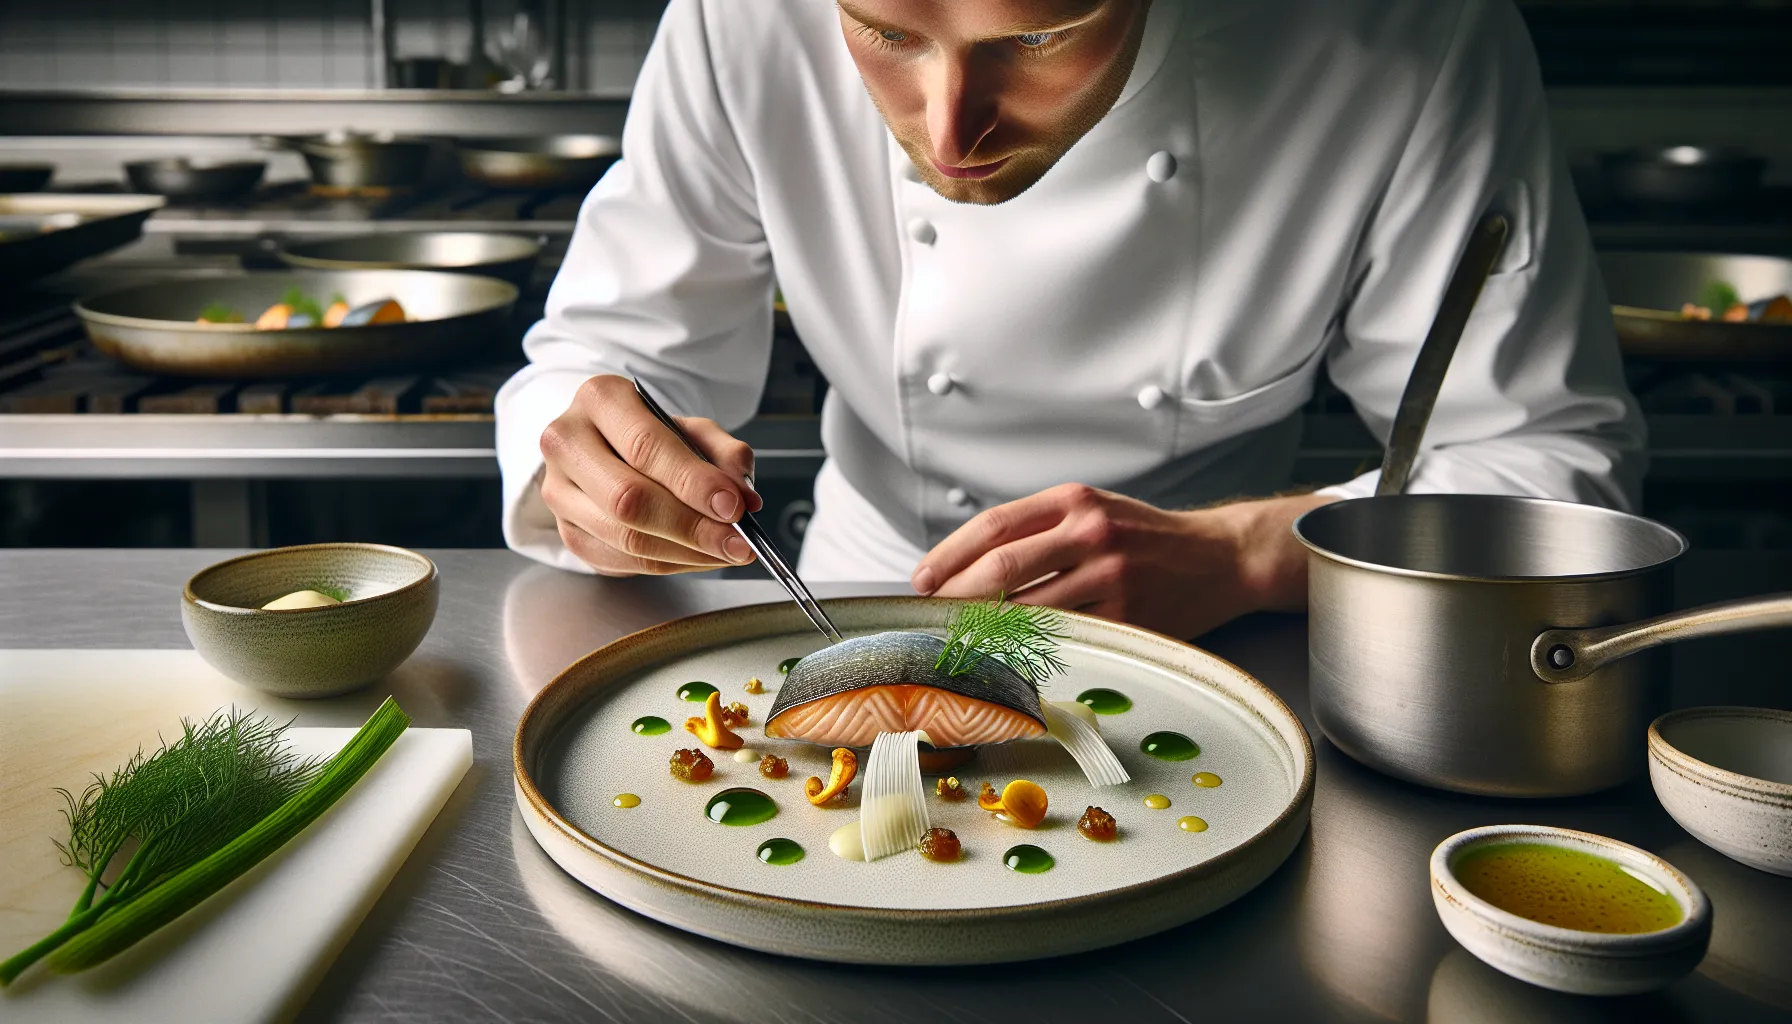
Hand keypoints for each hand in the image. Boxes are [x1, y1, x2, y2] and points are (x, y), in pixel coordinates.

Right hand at [538, 374, 762, 575]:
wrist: (607, 448)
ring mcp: (559, 492)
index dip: (693, 482)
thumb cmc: (651, 435)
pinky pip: (624, 560)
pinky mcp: (568, 532)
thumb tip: (744, 496)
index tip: (733, 506)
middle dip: (692, 527)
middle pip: (629, 499)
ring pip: (626, 538)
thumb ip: (724, 454)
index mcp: (600, 400)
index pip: (645, 447)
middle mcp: (567, 443)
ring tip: (727, 551)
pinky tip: (700, 556)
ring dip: (687, 552)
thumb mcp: (693, 429)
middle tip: (737, 540)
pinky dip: (671, 564)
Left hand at [909, 483, 1337, 638]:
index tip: (922, 580)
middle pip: (1001, 569)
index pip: (994, 526)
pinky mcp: (1128, 616)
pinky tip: (1008, 656)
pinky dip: (1029, 648)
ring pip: (1027, 608)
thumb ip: (1039, 527)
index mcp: (1074, 500)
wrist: (1221, 557)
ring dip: (985, 630)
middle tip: (931, 617)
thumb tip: (968, 566)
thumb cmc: (1147, 538)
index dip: (949, 555)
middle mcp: (1090, 532)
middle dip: (955, 597)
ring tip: (959, 641)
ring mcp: (1110, 576)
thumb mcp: (1094, 509)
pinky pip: (1064, 636)